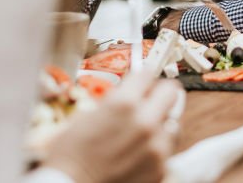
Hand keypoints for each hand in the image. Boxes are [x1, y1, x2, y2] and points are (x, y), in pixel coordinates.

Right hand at [43, 72, 182, 182]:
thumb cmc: (69, 157)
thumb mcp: (85, 116)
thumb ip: (114, 101)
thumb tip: (129, 95)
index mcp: (124, 103)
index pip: (147, 73)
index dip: (141, 78)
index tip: (141, 83)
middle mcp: (145, 121)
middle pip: (171, 91)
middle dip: (159, 94)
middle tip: (151, 100)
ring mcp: (156, 146)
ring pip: (173, 122)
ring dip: (160, 123)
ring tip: (143, 132)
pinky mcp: (160, 168)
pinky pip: (167, 149)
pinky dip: (156, 148)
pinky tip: (139, 152)